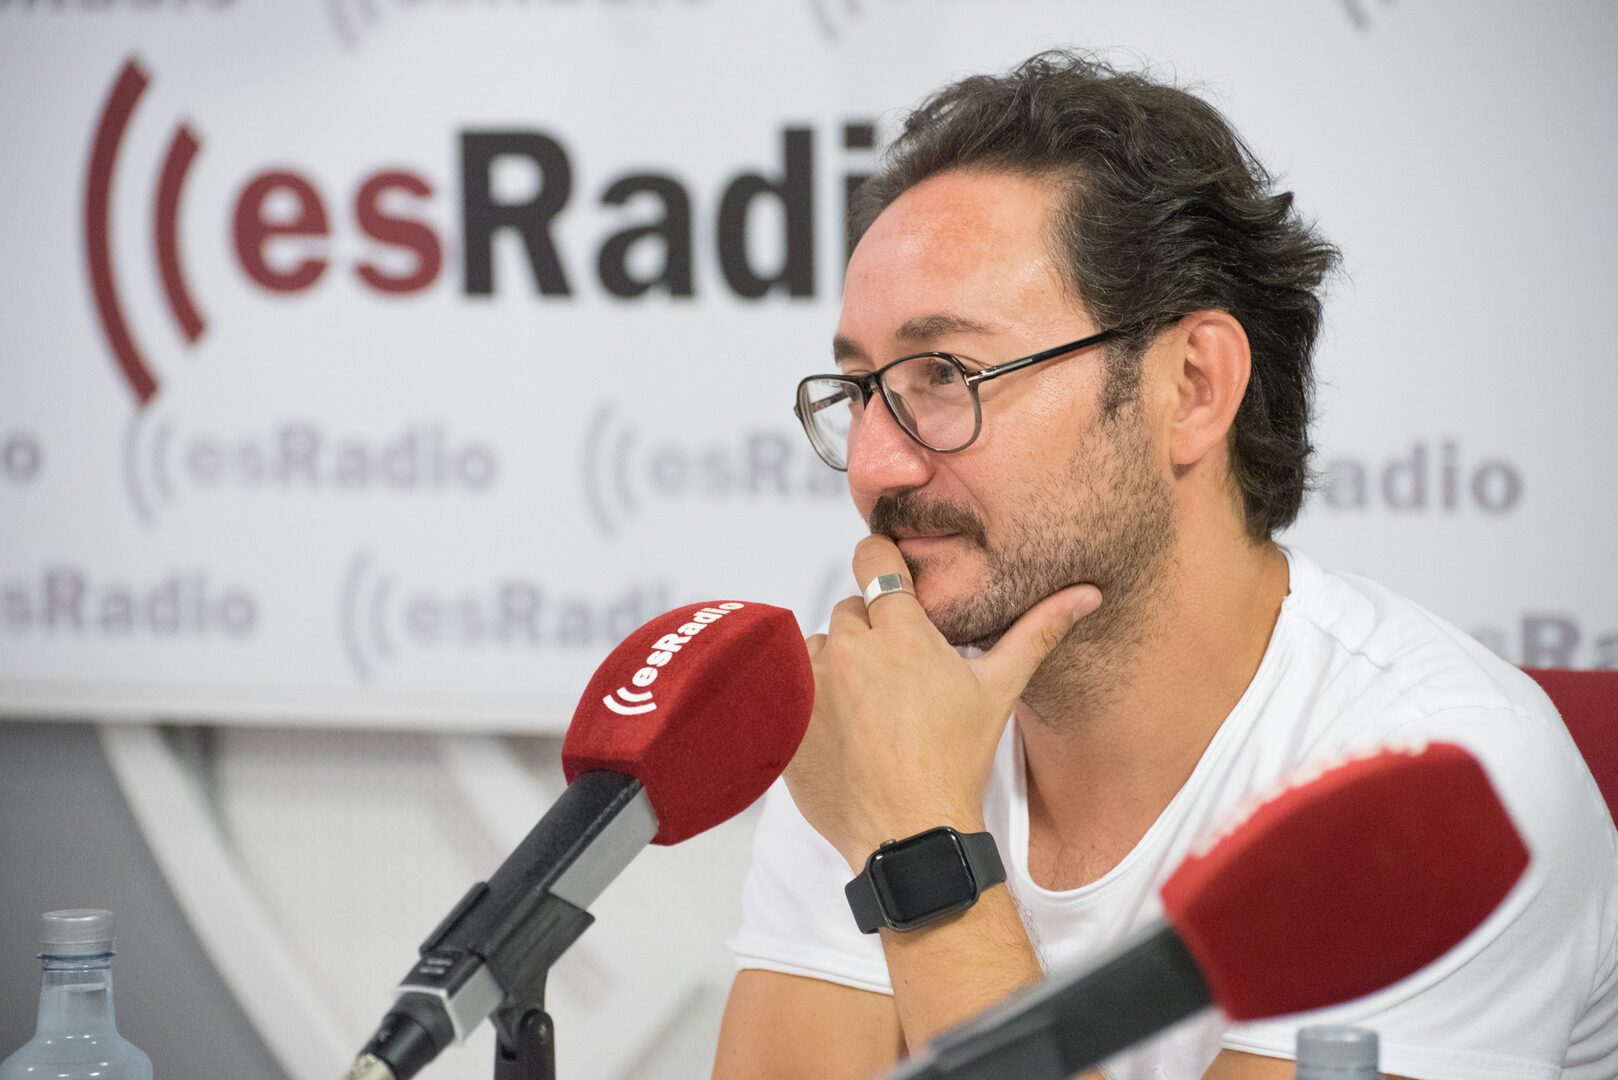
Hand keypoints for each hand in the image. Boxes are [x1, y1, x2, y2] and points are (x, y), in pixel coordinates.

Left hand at [785, 535, 1102, 869]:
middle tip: (895, 678)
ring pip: (816, 646)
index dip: (881, 567)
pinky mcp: (783, 716)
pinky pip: (785, 685)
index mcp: (902, 633)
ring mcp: (810, 683)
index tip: (888, 583)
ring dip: (835, 665)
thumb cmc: (957, 761)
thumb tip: (1085, 594)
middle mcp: (850, 649)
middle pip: (848, 610)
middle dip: (868, 633)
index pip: (872, 558)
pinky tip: (839, 729)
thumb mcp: (998, 691)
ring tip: (867, 708)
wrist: (910, 834)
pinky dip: (806, 699)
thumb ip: (1037, 632)